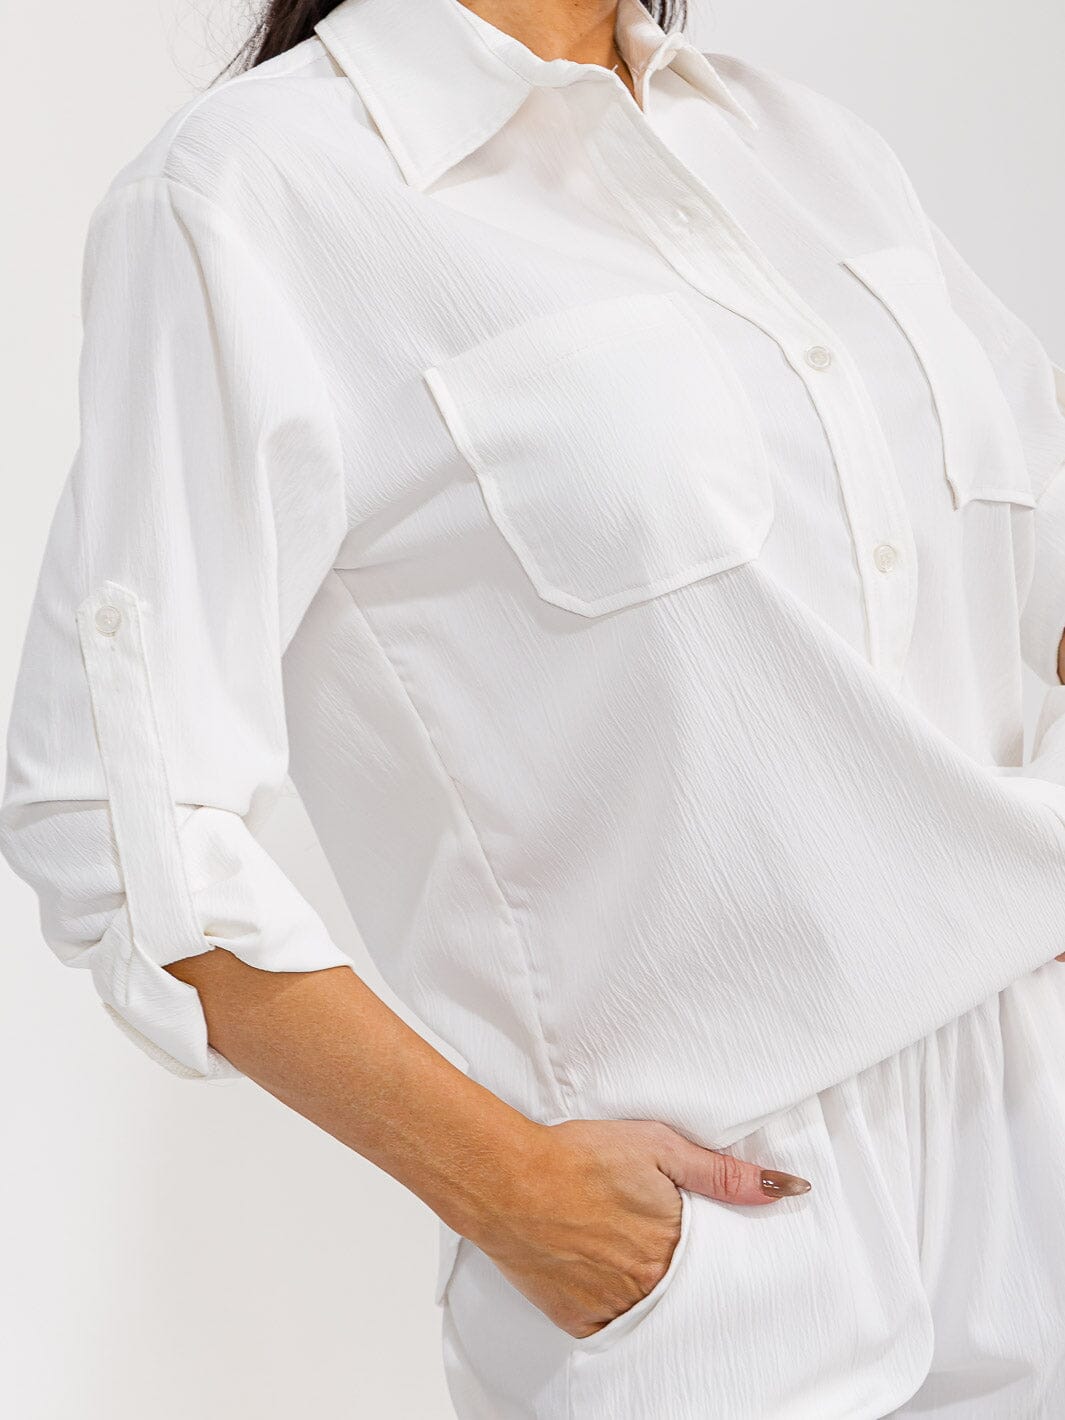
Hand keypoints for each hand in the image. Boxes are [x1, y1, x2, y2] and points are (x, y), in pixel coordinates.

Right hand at [474, 1117, 810, 1339]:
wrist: (507, 1179)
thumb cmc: (578, 1156)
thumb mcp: (657, 1146)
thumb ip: (721, 1172)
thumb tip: (784, 1187)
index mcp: (674, 1243)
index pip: (717, 1260)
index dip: (715, 1248)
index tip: (709, 1238)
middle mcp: (649, 1284)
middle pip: (683, 1285)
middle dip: (682, 1267)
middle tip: (659, 1239)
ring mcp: (613, 1306)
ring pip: (650, 1308)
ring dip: (649, 1287)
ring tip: (629, 1253)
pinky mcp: (578, 1319)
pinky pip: (611, 1326)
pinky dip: (615, 1307)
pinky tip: (606, 1278)